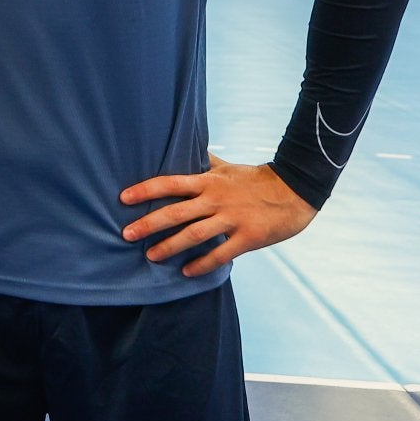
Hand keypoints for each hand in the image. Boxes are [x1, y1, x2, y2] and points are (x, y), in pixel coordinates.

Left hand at [119, 155, 316, 276]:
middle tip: (126, 234)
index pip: (169, 183)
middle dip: (149, 224)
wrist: (296, 190)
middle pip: (176, 212)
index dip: (145, 190)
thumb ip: (204, 162)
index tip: (123, 198)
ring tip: (151, 255)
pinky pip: (221, 254)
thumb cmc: (256, 179)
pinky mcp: (248, 237)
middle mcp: (216, 199)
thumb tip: (184, 149)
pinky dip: (202, 264)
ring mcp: (232, 218)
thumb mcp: (227, 167)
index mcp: (208, 181)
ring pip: (194, 235)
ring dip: (170, 246)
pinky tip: (186, 272)